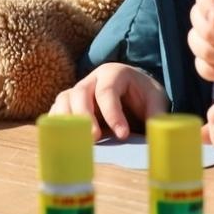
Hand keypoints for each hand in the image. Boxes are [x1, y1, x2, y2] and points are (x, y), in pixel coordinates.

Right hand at [49, 63, 167, 140]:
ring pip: (64, 100)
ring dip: (68, 121)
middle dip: (85, 116)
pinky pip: (57, 112)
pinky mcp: (69, 105)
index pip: (107, 91)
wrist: (132, 91)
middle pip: (80, 92)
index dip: (113, 113)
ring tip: (78, 141)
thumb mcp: (155, 98)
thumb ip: (156, 112)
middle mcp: (91, 79)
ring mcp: (77, 91)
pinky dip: (58, 125)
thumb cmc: (142, 94)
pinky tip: (65, 139)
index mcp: (113, 73)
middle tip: (94, 137)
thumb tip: (156, 132)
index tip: (123, 135)